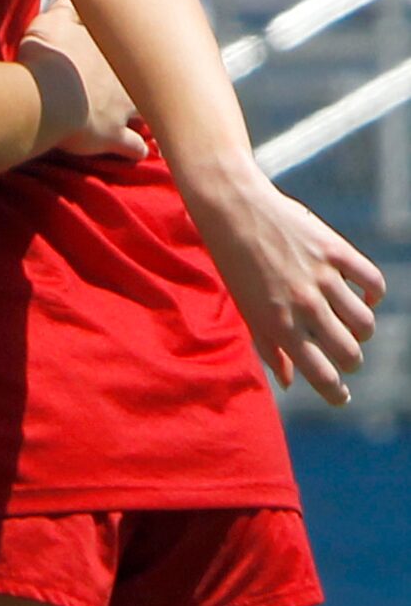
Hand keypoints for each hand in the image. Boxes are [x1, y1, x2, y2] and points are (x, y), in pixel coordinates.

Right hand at [19, 0, 146, 161]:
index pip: (143, 47)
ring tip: (147, 118)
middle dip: (151, 84)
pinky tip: (137, 151)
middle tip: (147, 85)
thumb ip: (68, 6)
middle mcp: (130, 81)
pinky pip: (134, 148)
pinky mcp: (112, 138)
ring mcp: (124, 111)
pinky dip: (135, 150)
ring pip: (150, 114)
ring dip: (149, 116)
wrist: (47, 97)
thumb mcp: (54, 21)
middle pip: (153, 82)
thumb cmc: (50, 57)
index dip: (142, 49)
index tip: (139, 49)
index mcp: (120, 53)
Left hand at [187, 169, 383, 406]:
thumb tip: (288, 382)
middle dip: (350, 363)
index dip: (335, 393)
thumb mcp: (245, 309)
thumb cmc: (234, 263)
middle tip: (344, 358)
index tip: (340, 396)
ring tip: (349, 325)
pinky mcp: (336, 252)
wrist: (232, 209)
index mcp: (277, 325)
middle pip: (349, 353)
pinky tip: (363, 296)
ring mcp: (322, 278)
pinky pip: (373, 283)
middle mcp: (302, 305)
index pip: (320, 374)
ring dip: (361, 331)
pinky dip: (373, 294)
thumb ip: (268, 347)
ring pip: (364, 323)